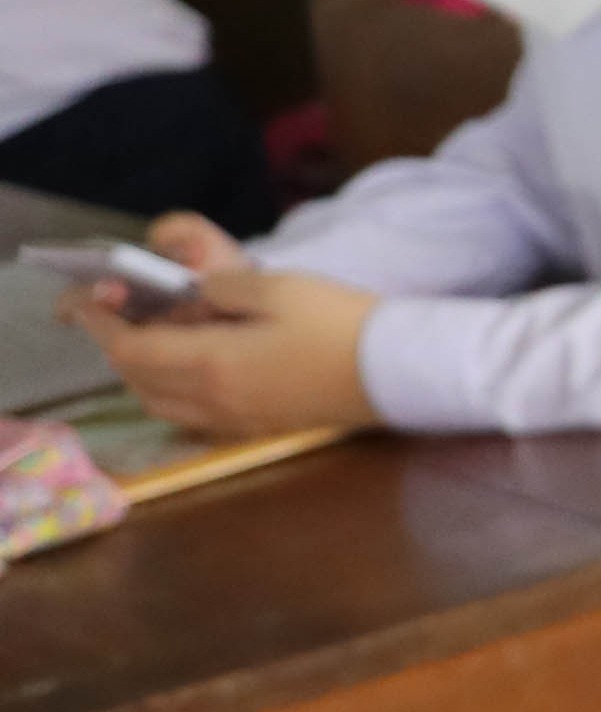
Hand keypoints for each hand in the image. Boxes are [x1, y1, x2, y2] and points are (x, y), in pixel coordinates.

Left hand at [76, 218, 383, 441]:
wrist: (399, 370)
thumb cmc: (340, 324)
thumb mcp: (275, 286)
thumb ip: (219, 288)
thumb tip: (193, 295)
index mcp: (210, 362)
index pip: (129, 348)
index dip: (102, 322)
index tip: (91, 297)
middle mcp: (212, 400)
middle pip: (137, 380)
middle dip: (118, 346)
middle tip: (124, 312)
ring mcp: (235, 419)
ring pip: (159, 403)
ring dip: (142, 372)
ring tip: (156, 338)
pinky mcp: (258, 425)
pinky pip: (190, 414)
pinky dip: (170, 391)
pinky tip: (191, 367)